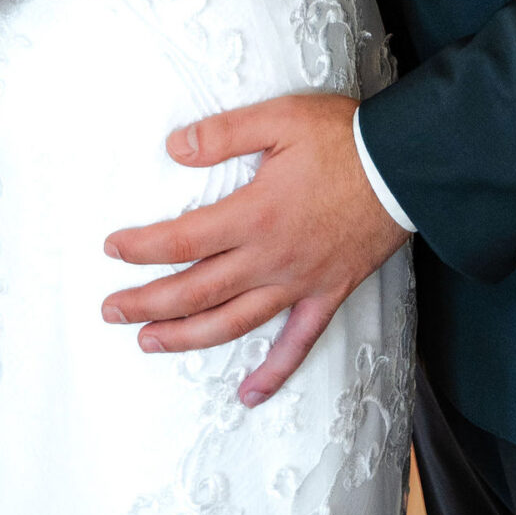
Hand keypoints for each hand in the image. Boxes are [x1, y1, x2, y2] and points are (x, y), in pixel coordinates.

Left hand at [101, 92, 407, 405]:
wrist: (405, 167)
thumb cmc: (343, 138)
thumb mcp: (279, 118)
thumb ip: (223, 134)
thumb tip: (173, 148)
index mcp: (255, 214)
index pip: (182, 241)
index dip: (142, 249)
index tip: (112, 250)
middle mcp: (271, 259)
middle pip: (197, 291)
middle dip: (147, 303)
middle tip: (110, 310)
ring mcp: (299, 283)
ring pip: (233, 323)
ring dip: (187, 337)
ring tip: (150, 343)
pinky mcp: (328, 294)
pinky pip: (297, 344)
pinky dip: (273, 374)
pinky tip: (248, 396)